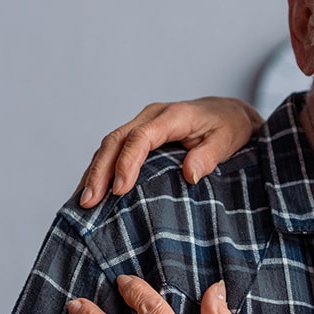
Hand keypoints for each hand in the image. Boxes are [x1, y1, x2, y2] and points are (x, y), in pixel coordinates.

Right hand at [78, 97, 263, 207]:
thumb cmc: (230, 126)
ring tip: (83, 202)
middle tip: (89, 202)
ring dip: (95, 172)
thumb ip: (210, 156)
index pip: (141, 137)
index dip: (127, 163)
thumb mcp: (228, 140)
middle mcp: (152, 116)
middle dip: (100, 171)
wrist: (230, 112)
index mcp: (173, 116)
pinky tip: (92, 189)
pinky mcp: (140, 133)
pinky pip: (115, 149)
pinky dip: (101, 168)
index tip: (120, 190)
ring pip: (110, 144)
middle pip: (116, 140)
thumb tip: (189, 174)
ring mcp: (143, 123)